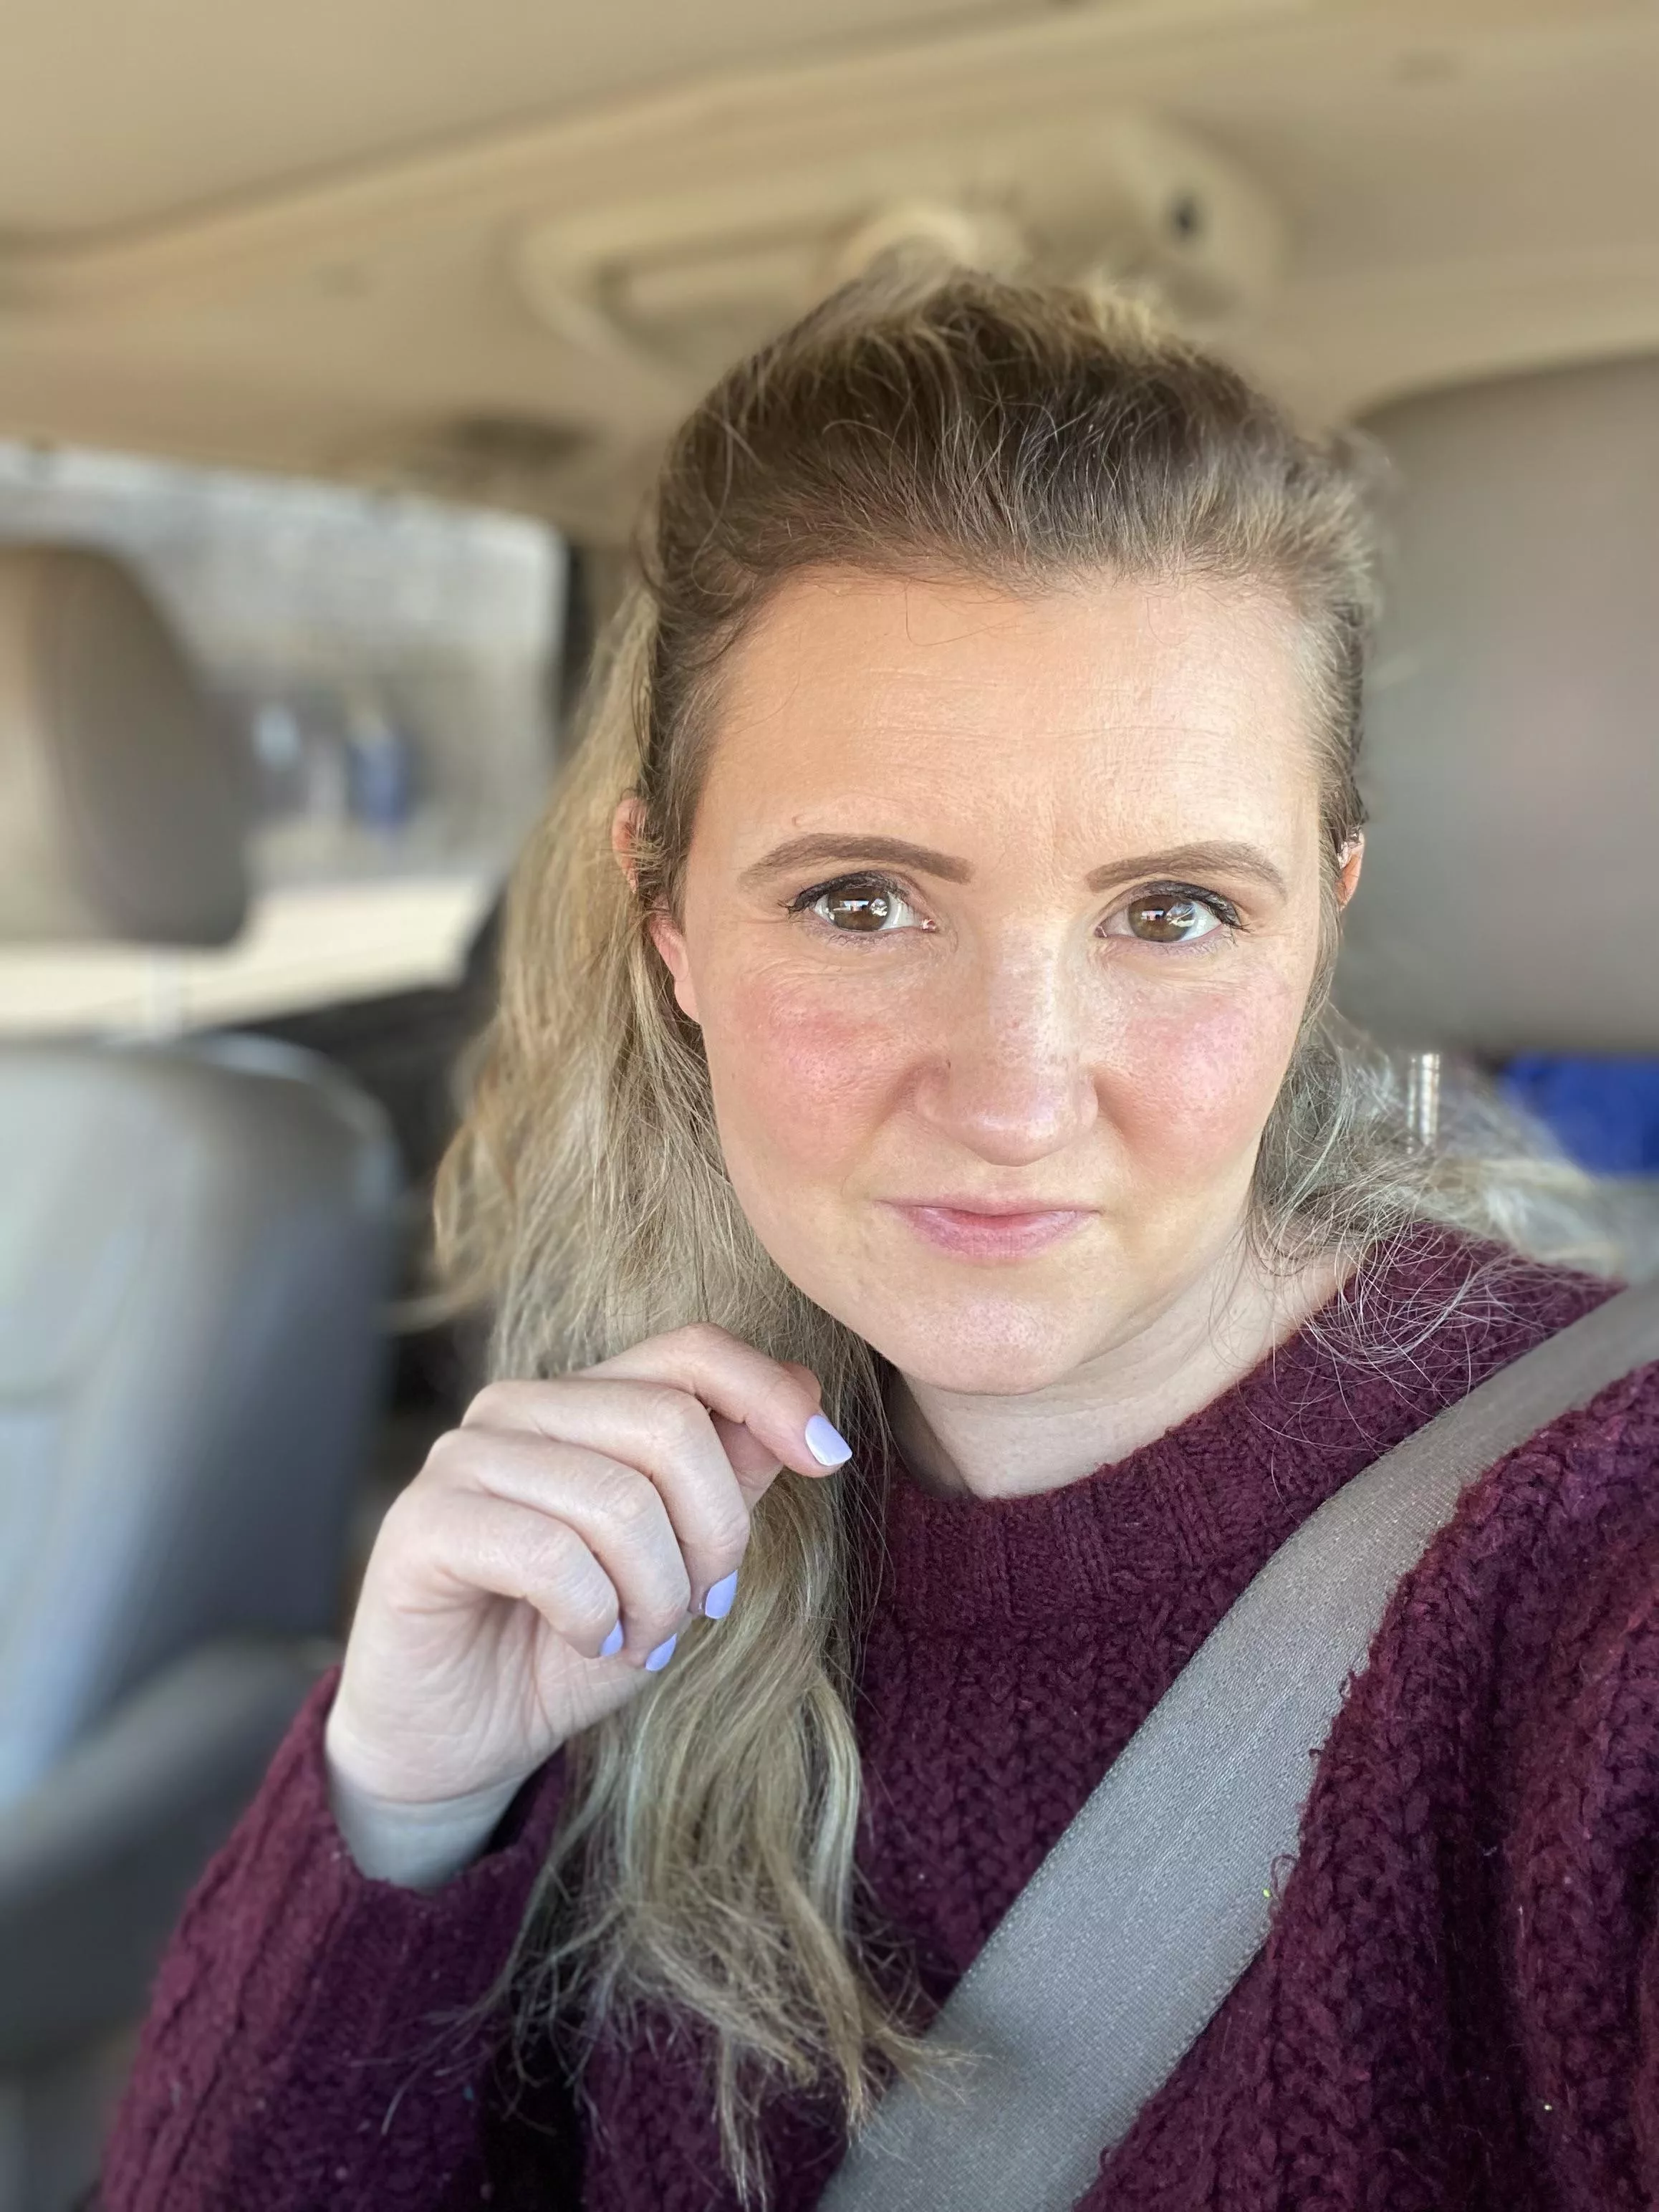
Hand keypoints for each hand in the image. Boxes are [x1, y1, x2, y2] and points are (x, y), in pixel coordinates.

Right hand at [322, 1323, 850, 1810]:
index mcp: (582, 1401)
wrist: (456, 1741)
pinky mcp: (422, 1525)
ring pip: (616, 1498)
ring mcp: (462, 1458)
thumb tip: (806, 1388)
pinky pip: (549, 1554)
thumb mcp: (675, 1563)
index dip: (769, 1394)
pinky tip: (588, 1641)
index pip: (690, 1350)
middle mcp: (518, 1408)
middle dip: (715, 1532)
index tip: (831, 1460)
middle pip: (668, 1424)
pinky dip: (594, 1615)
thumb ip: (728, 1476)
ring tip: (638, 1642)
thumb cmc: (566, 1644)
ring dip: (655, 1595)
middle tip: (701, 1608)